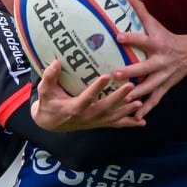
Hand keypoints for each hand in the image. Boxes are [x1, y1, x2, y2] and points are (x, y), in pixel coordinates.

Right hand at [30, 60, 144, 131]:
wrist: (50, 123)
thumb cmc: (48, 104)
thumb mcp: (45, 91)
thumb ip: (49, 77)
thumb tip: (56, 61)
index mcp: (74, 108)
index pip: (87, 98)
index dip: (96, 88)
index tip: (106, 76)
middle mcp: (86, 117)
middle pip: (105, 108)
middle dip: (119, 98)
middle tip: (131, 85)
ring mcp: (94, 122)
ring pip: (113, 117)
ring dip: (127, 110)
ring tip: (139, 102)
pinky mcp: (99, 124)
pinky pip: (115, 125)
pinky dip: (129, 123)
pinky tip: (142, 122)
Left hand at [113, 0, 186, 117]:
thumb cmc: (168, 37)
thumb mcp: (156, 24)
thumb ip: (140, 10)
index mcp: (158, 44)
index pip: (143, 40)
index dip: (131, 38)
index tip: (118, 36)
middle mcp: (161, 62)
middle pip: (145, 68)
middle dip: (131, 72)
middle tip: (115, 74)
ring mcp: (164, 76)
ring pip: (150, 88)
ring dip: (137, 94)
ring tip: (123, 100)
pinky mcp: (165, 87)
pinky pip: (155, 100)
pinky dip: (147, 109)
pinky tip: (136, 117)